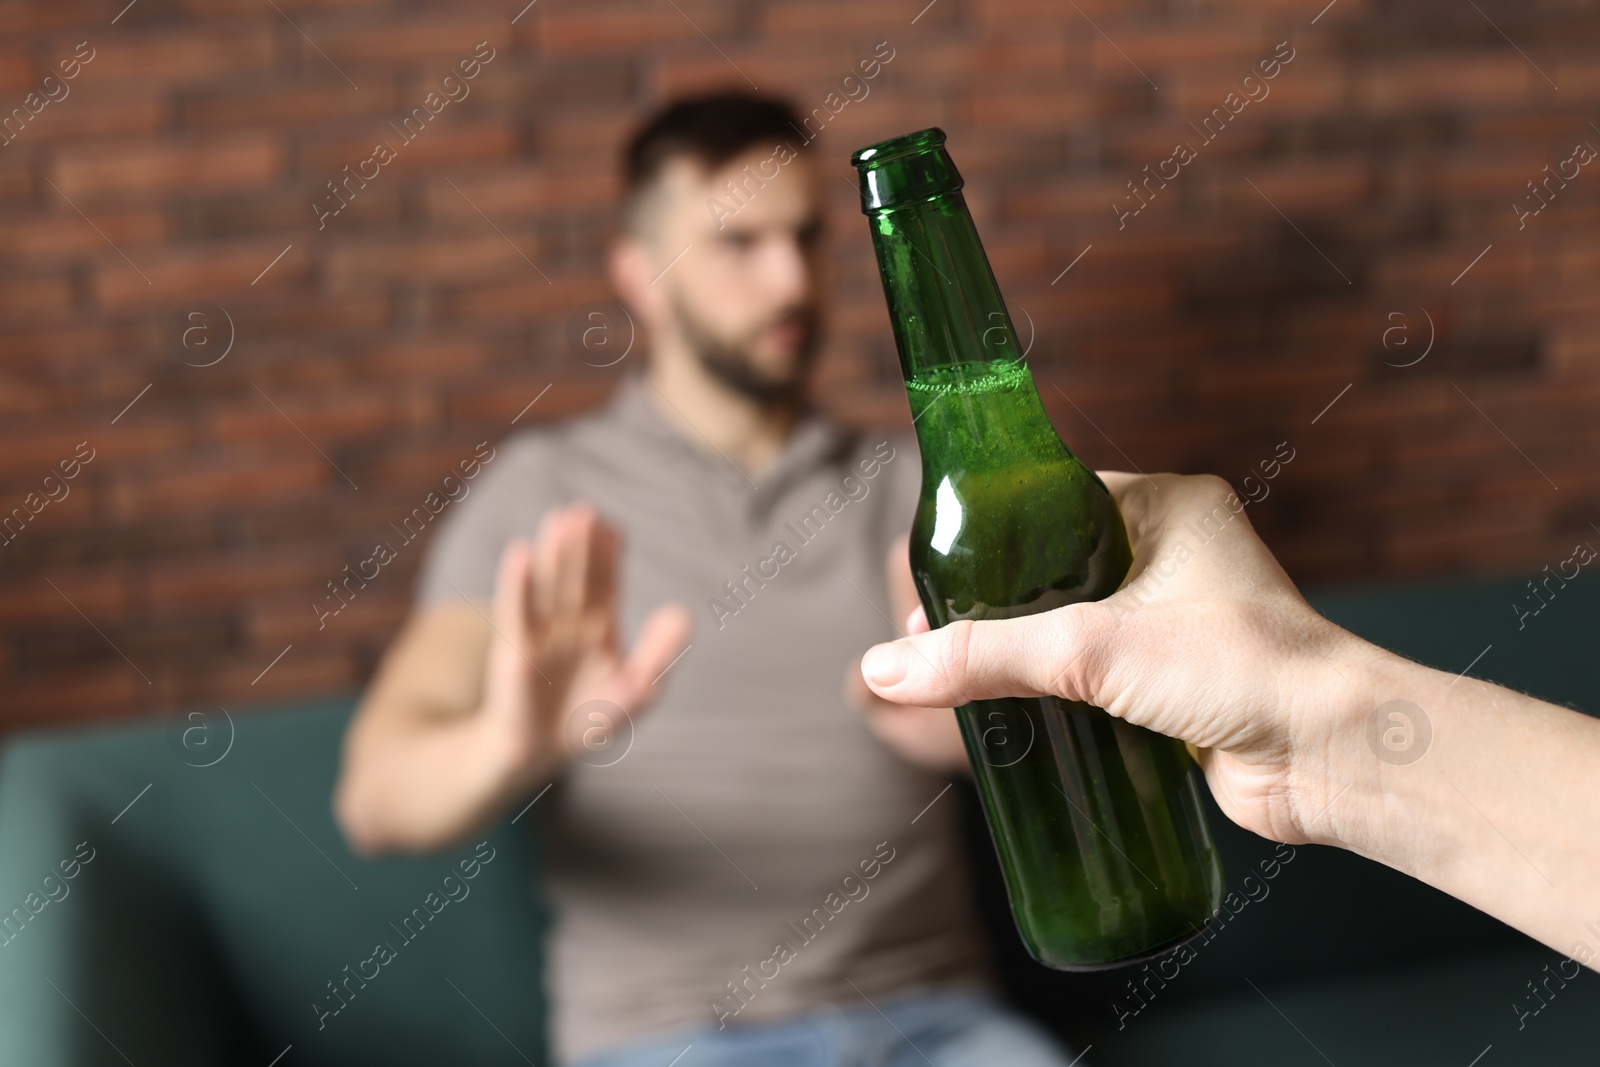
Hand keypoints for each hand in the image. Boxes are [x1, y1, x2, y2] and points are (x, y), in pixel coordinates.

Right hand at [482, 503, 691, 785]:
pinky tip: (520, 553)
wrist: (544, 751)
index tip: (614, 528)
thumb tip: (683, 612)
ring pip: (549, 585)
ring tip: (560, 520)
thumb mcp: (637, 689)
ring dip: (553, 554)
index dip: (609, 556)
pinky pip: (517, 611)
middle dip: (581, 546)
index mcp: (598, 624)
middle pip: (577, 576)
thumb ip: (659, 653)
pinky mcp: (515, 649)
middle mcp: (569, 621)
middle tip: (585, 511)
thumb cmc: (592, 718)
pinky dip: (518, 583)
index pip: (606, 582)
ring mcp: (540, 632)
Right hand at [860, 473, 1379, 846]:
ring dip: (1022, 654)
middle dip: (993, 605)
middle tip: (931, 637)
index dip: (987, 533)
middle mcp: (1174, 553)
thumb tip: (887, 669)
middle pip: (1051, 568)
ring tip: (957, 678)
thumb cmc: (1246, 669)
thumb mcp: (1095, 648)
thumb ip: (986, 656)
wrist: (1335, 757)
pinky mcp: (1177, 682)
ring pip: (1071, 626)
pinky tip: (1010, 714)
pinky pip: (1094, 676)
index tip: (933, 572)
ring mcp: (1178, 620)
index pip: (1049, 497)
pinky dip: (1054, 694)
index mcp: (1166, 505)